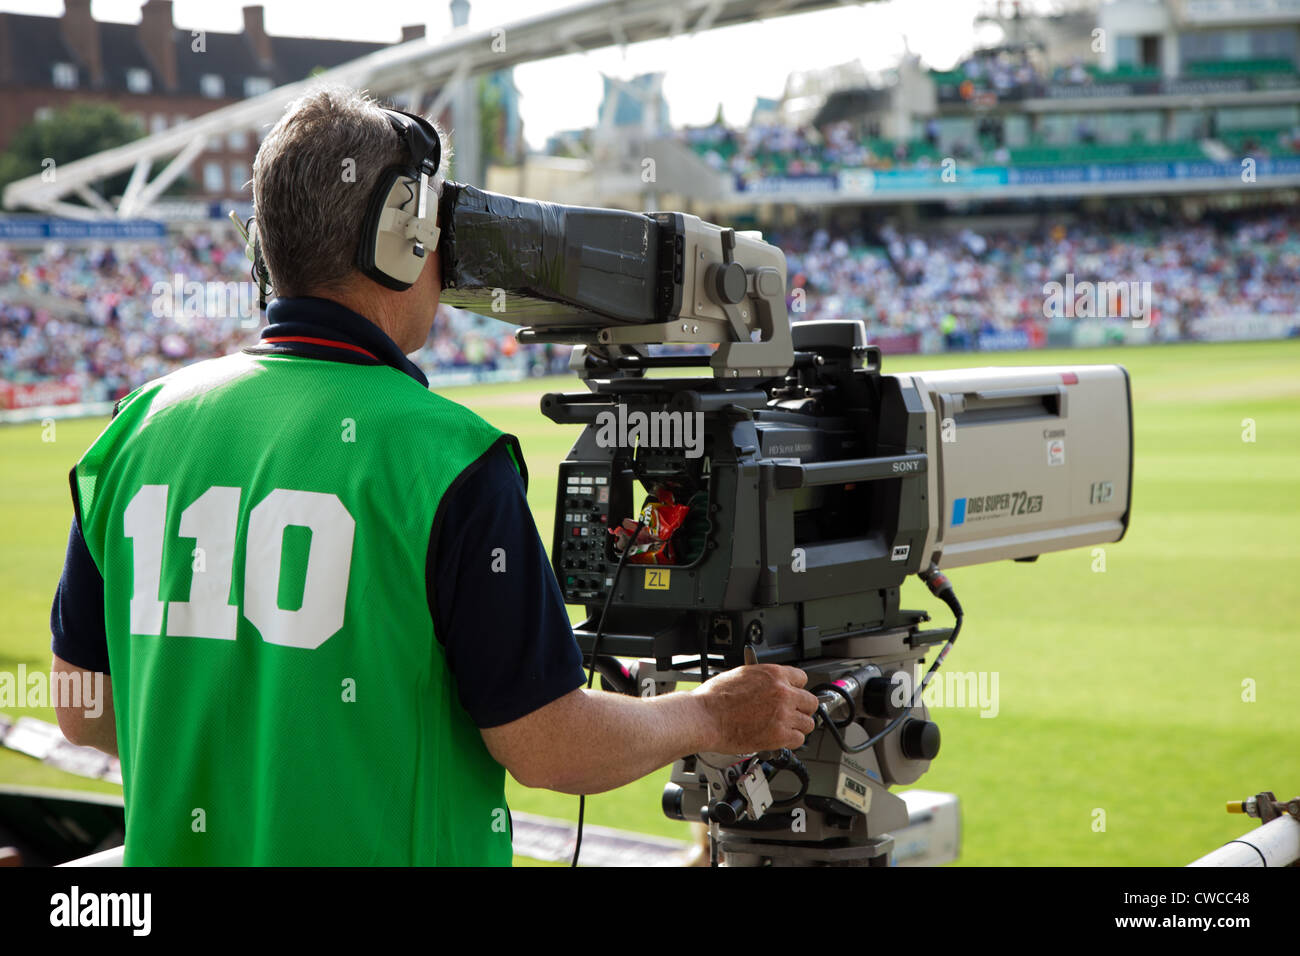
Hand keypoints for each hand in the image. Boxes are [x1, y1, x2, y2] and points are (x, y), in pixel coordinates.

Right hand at [690, 664, 819, 752]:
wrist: (704, 717)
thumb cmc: (714, 698)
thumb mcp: (741, 674)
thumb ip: (763, 680)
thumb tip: (769, 684)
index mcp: (773, 674)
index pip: (802, 679)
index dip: (796, 688)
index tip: (793, 695)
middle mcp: (783, 693)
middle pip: (811, 702)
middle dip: (802, 708)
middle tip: (792, 713)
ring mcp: (783, 715)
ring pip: (808, 723)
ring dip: (797, 726)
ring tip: (785, 727)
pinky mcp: (779, 735)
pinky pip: (798, 740)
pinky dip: (790, 741)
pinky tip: (779, 738)